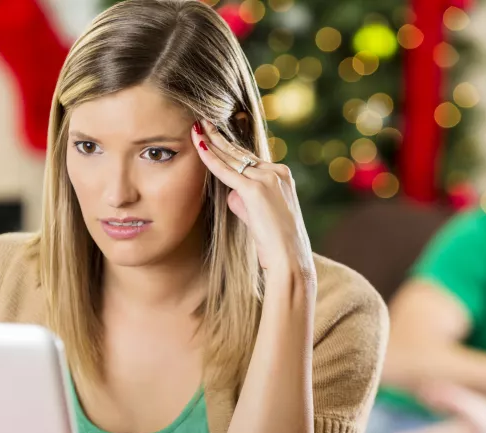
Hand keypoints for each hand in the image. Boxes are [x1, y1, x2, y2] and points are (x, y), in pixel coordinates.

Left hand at [191, 120, 313, 276]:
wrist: (289, 258)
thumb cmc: (275, 244)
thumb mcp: (261, 215)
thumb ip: (245, 199)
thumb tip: (231, 193)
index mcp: (281, 176)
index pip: (249, 159)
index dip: (229, 148)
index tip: (215, 137)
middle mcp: (276, 172)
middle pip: (241, 152)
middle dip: (219, 138)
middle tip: (203, 122)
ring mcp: (267, 179)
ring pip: (232, 159)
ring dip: (212, 143)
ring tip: (197, 128)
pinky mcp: (256, 190)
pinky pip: (227, 171)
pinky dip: (210, 159)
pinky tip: (199, 146)